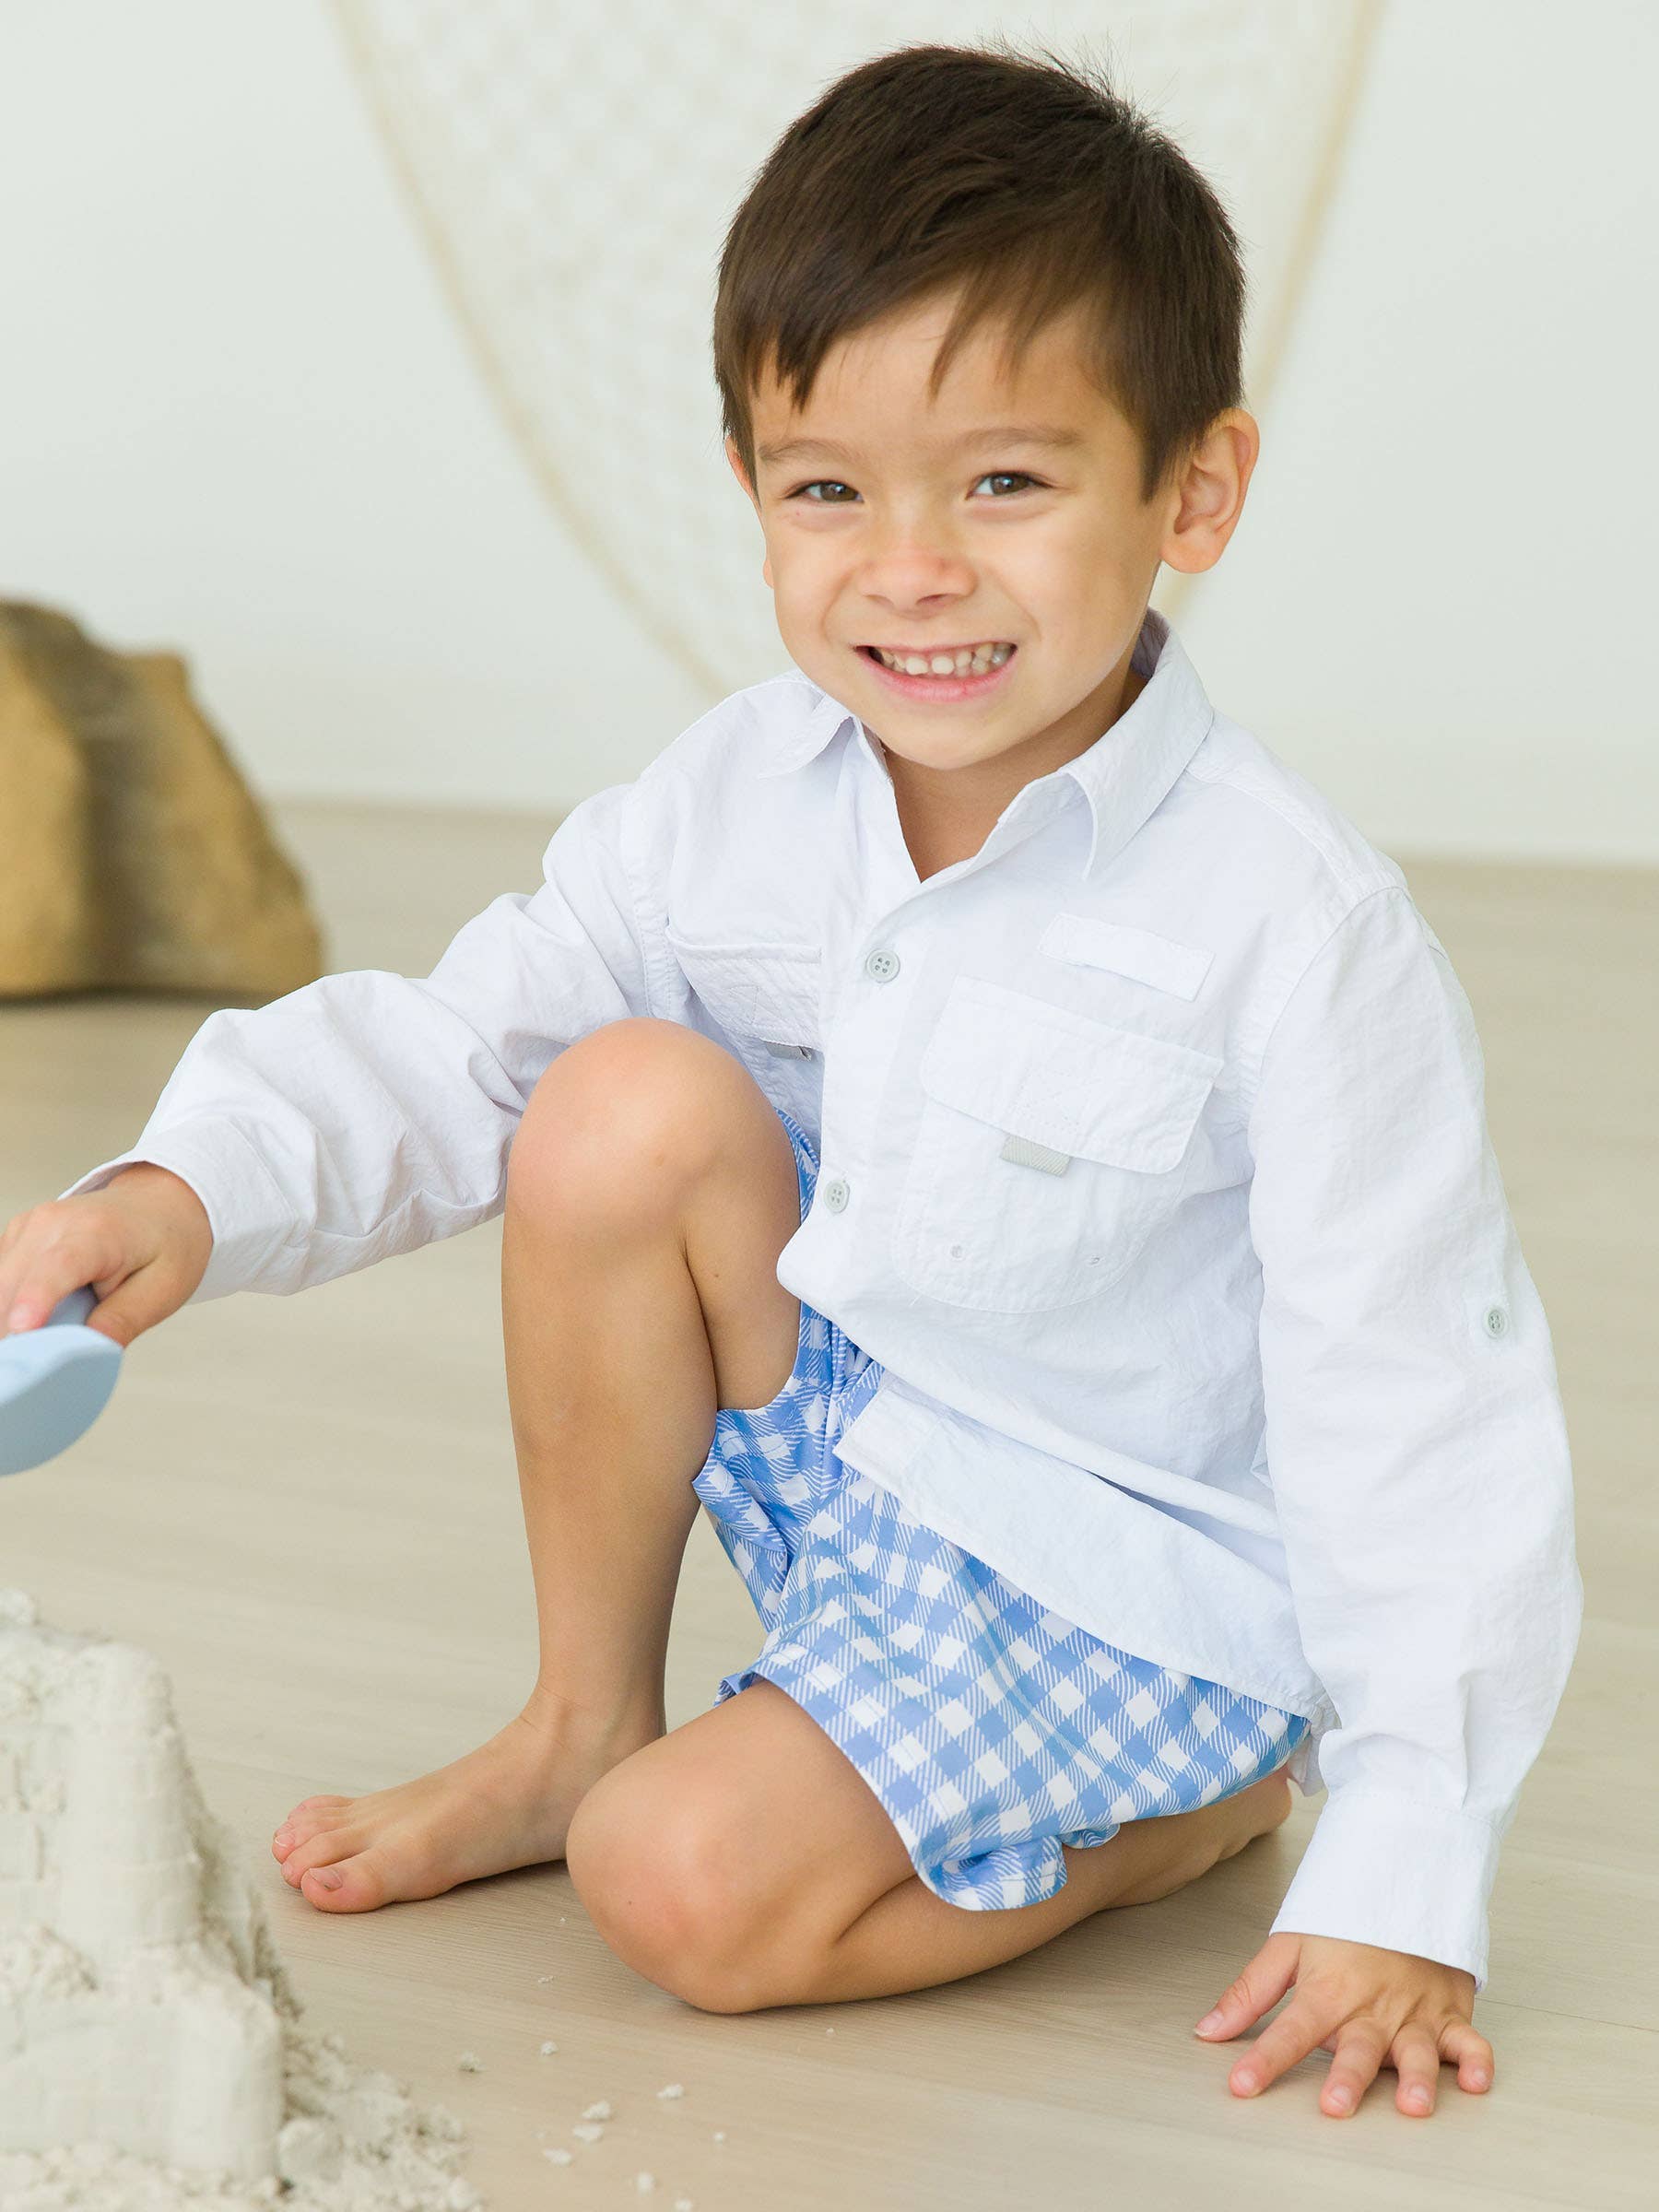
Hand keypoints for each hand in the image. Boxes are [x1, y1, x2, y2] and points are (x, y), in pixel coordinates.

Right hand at [0, 1165, 212, 1349]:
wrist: (159, 1206)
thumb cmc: (165, 1245)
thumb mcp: (163, 1289)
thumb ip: (121, 1321)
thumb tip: (83, 1354)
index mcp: (97, 1232)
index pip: (57, 1268)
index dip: (36, 1301)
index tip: (22, 1332)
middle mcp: (53, 1222)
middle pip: (14, 1285)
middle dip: (20, 1329)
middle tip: (48, 1360)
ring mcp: (28, 1226)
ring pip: (0, 1287)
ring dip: (12, 1320)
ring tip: (51, 1335)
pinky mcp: (16, 1236)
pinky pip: (1, 1282)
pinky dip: (12, 1306)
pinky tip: (41, 1315)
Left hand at [1194, 1931, 1492, 2116]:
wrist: (1400, 1882)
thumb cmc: (1343, 1923)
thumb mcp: (1288, 1946)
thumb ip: (1250, 1993)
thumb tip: (1207, 2031)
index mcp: (1328, 1993)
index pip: (1290, 2031)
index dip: (1263, 2060)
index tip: (1241, 2086)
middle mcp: (1371, 2009)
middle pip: (1358, 2049)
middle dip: (1347, 2079)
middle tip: (1335, 2105)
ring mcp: (1414, 2014)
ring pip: (1418, 2051)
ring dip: (1417, 2078)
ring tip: (1412, 2104)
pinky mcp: (1450, 2014)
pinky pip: (1470, 2040)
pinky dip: (1477, 2061)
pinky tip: (1476, 2081)